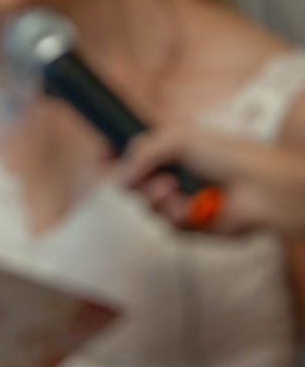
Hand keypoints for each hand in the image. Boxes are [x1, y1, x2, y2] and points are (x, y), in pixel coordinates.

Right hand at [117, 126, 304, 235]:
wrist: (265, 187)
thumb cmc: (232, 155)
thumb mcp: (180, 138)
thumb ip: (143, 150)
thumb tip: (120, 176)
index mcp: (171, 153)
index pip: (131, 156)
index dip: (112, 157)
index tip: (100, 156)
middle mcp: (173, 178)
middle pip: (131, 184)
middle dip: (135, 180)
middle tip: (150, 176)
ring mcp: (182, 203)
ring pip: (146, 207)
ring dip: (156, 198)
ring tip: (175, 189)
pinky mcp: (193, 228)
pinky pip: (168, 226)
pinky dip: (177, 215)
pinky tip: (194, 207)